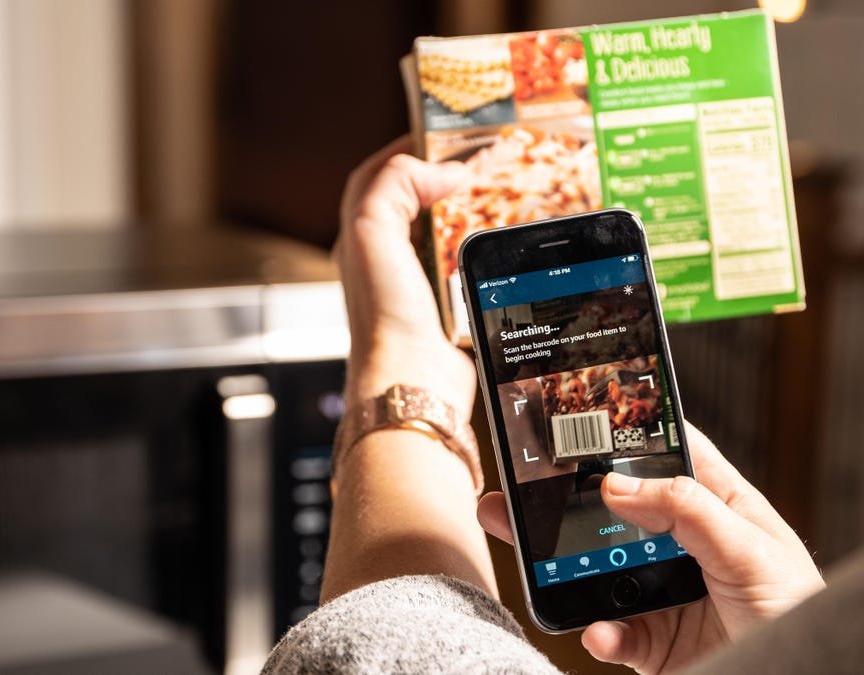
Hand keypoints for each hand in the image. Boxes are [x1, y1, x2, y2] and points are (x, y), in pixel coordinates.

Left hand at [335, 137, 475, 414]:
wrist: (413, 381)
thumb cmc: (386, 312)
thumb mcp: (373, 230)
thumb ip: (396, 184)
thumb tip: (444, 171)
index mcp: (360, 238)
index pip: (379, 177)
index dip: (409, 151)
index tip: (446, 136)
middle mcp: (384, 261)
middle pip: (413, 202)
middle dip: (443, 177)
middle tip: (481, 161)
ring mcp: (416, 286)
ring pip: (442, 232)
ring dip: (468, 211)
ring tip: (498, 194)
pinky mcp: (447, 309)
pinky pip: (465, 266)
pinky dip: (483, 247)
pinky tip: (504, 243)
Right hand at [477, 422, 824, 672]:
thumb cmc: (801, 612)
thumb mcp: (752, 550)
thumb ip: (687, 510)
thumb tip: (616, 485)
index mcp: (718, 508)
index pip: (668, 454)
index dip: (627, 434)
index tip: (580, 416)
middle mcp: (685, 546)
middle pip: (614, 512)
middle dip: (565, 501)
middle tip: (520, 485)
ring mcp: (664, 594)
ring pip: (598, 569)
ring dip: (562, 566)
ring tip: (531, 557)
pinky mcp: (652, 643)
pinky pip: (611, 633)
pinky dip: (599, 632)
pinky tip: (601, 630)